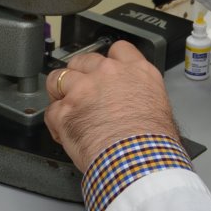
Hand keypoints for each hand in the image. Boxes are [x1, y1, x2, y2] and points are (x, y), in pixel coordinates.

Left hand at [45, 42, 179, 171]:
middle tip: (83, 91)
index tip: (106, 71)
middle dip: (81, 74)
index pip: (119, 49)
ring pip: (59, 77)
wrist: (138, 161)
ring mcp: (83, 89)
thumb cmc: (152, 144)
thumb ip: (141, 95)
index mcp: (136, 71)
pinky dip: (55, 122)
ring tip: (65, 107)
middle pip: (84, 60)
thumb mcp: (159, 107)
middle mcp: (108, 74)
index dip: (109, 61)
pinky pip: (51, 111)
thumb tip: (135, 103)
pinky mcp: (65, 111)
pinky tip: (63, 132)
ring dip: (59, 91)